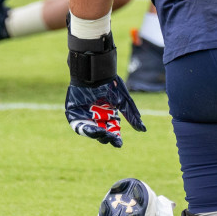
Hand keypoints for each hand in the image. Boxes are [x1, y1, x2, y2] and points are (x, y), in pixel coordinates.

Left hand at [66, 28, 145, 147]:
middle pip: (102, 133)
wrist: (95, 71)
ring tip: (101, 134)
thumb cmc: (110, 84)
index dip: (115, 139)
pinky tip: (91, 128)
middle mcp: (97, 118)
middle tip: (110, 137)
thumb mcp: (123, 100)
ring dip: (95, 134)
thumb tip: (142, 130)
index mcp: (108, 116)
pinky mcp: (73, 114)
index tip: (119, 144)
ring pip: (90, 131)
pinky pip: (78, 125)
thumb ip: (131, 115)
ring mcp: (85, 116)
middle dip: (106, 137)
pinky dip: (84, 129)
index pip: (112, 131)